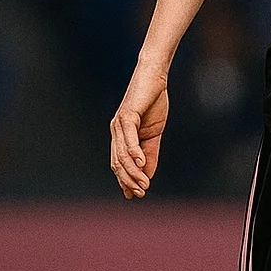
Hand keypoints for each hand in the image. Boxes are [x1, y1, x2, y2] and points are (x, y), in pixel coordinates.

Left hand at [109, 70, 168, 198]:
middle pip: (118, 162)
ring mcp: (119, 123)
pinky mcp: (127, 115)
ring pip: (122, 154)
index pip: (119, 163)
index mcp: (121, 135)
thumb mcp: (154, 133)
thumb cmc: (153, 102)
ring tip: (143, 183)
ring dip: (133, 171)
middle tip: (141, 192)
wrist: (154, 76)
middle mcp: (116, 131)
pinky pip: (129, 138)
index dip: (125, 180)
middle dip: (129, 180)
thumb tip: (147, 175)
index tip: (135, 194)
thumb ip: (149, 153)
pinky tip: (142, 164)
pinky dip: (135, 153)